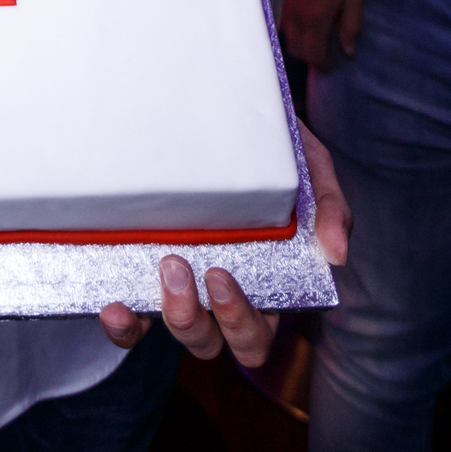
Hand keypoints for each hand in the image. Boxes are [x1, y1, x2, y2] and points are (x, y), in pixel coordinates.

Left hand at [98, 120, 349, 365]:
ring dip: (166, 314)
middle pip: (212, 342)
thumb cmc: (278, 149)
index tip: (219, 277)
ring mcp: (182, 285)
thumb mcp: (311, 167)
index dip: (237, 322)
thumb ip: (331, 206)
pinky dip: (123, 324)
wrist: (233, 108)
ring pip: (174, 332)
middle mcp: (220, 295)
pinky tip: (113, 304)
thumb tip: (338, 253)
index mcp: (263, 284)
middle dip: (195, 318)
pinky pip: (134, 319)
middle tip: (183, 266)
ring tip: (163, 265)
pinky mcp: (145, 269)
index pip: (254, 333)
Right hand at [281, 0, 364, 68]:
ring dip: (300, 45)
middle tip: (325, 54)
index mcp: (315, 16)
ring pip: (287, 39)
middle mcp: (295, 15)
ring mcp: (284, 6)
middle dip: (311, 57)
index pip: (313, 54)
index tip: (334, 63)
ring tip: (315, 39)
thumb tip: (348, 51)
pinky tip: (304, 24)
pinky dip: (292, 31)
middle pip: (296, 51)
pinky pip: (281, 24)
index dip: (324, 65)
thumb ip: (352, 25)